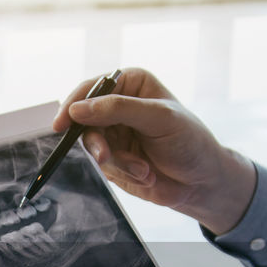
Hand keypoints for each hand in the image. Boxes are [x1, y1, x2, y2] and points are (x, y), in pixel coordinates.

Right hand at [55, 67, 256, 234]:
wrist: (202, 182)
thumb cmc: (189, 141)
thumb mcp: (159, 119)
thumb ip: (118, 109)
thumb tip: (77, 109)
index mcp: (130, 84)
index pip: (92, 88)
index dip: (74, 104)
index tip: (63, 124)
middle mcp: (118, 106)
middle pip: (84, 120)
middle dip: (98, 143)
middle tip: (105, 157)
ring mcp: (114, 133)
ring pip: (92, 146)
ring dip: (117, 162)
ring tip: (144, 169)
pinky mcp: (114, 158)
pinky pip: (103, 165)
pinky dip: (122, 172)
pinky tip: (146, 174)